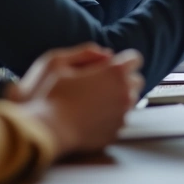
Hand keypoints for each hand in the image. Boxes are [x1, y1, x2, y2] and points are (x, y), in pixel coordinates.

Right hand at [20, 48, 143, 157]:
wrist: (46, 131)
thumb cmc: (49, 95)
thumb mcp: (58, 62)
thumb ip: (85, 52)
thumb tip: (107, 53)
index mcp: (114, 72)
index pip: (135, 59)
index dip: (123, 60)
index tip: (111, 65)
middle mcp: (124, 92)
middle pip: (136, 80)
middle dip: (124, 79)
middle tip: (102, 83)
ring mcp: (122, 114)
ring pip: (130, 101)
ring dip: (118, 98)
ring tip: (94, 101)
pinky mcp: (116, 131)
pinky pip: (121, 119)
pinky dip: (112, 116)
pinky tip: (92, 116)